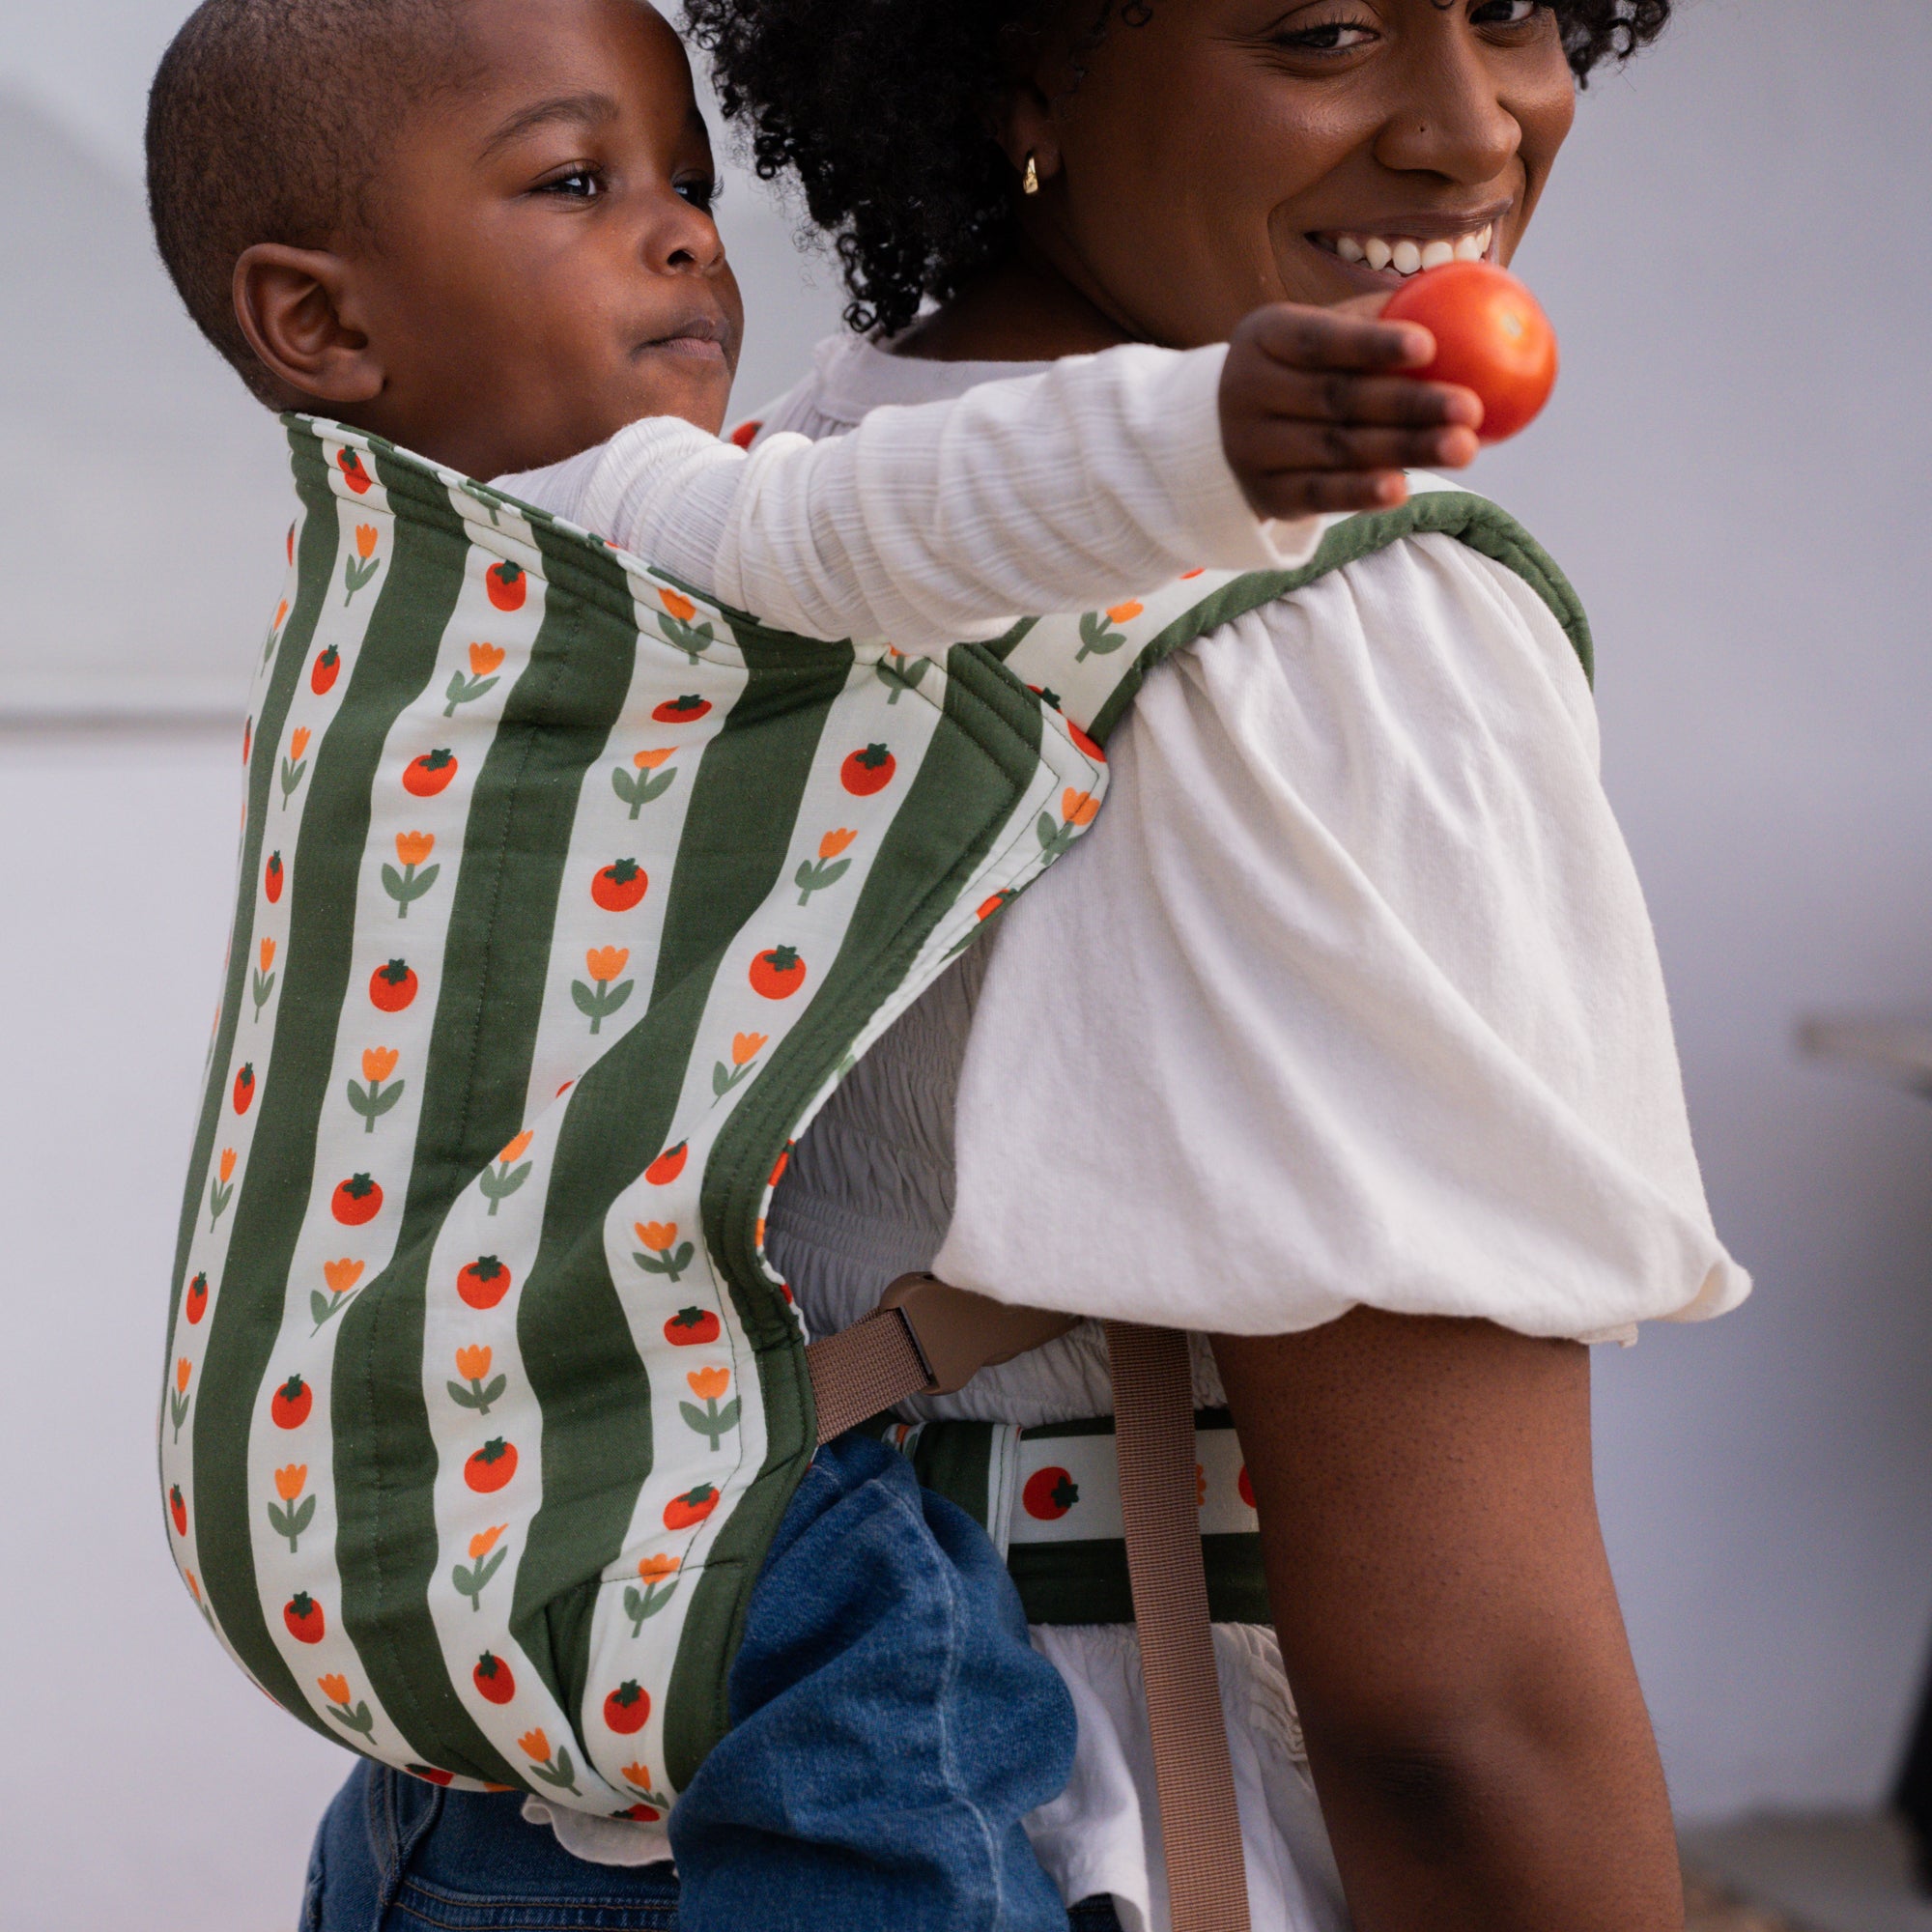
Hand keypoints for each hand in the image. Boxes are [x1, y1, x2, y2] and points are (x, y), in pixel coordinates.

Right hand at [1219, 297, 1484, 519]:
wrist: (1232, 431)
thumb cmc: (1304, 367)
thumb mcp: (1323, 332)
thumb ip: (1377, 318)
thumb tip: (1468, 292)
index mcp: (1266, 336)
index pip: (1320, 339)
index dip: (1373, 344)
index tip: (1429, 346)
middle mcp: (1249, 390)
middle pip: (1338, 398)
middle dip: (1410, 404)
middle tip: (1470, 407)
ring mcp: (1251, 447)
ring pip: (1337, 449)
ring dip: (1406, 451)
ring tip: (1464, 448)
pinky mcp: (1266, 494)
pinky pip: (1320, 495)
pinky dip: (1362, 494)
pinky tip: (1403, 490)